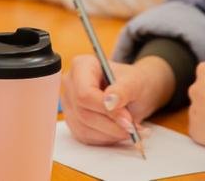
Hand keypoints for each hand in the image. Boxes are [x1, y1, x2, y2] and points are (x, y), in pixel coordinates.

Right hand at [60, 54, 174, 145]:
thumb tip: (110, 101)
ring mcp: (69, 105)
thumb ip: (123, 90)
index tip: (127, 118)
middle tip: (133, 126)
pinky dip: (107, 138)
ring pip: (84, 128)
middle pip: (84, 112)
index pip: (84, 93)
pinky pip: (86, 137)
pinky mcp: (73, 122)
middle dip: (112, 124)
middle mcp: (70, 84)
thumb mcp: (134, 82)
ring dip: (111, 133)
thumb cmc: (132, 82)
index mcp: (82, 66)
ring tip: (131, 128)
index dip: (105, 109)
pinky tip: (119, 130)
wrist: (133, 92)